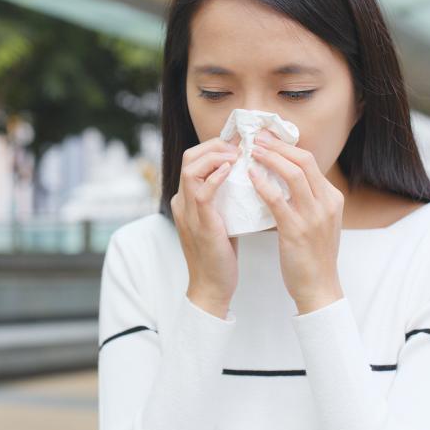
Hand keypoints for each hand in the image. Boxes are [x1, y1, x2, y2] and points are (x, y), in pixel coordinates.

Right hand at [170, 136, 242, 318]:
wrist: (211, 286)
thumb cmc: (220, 254)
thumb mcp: (221, 219)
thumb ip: (225, 199)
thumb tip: (247, 178)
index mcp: (186, 200)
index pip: (193, 160)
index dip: (214, 146)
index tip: (239, 143)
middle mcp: (182, 202)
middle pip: (188, 158)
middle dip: (214, 145)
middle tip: (240, 145)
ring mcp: (188, 212)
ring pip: (191, 169)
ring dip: (216, 156)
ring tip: (237, 154)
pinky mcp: (200, 223)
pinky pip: (202, 192)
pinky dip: (215, 177)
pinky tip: (231, 169)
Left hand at [248, 128, 345, 314]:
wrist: (319, 287)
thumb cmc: (314, 256)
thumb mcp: (319, 221)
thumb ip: (308, 199)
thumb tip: (286, 178)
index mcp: (332, 198)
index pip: (310, 162)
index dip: (286, 146)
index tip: (268, 138)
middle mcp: (326, 203)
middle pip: (303, 161)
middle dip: (278, 146)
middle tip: (257, 137)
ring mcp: (313, 216)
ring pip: (293, 174)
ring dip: (271, 158)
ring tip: (252, 150)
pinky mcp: (296, 230)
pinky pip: (278, 200)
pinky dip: (263, 184)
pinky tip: (250, 176)